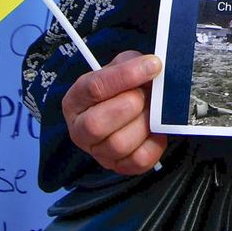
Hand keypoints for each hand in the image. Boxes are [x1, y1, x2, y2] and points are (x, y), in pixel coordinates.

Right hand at [62, 51, 169, 175]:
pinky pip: (139, 160)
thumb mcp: (121, 66)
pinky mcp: (120, 166)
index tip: (152, 65)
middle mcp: (80, 130)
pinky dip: (154, 143)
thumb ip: (131, 63)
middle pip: (96, 124)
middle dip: (130, 104)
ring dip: (144, 123)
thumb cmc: (123, 86)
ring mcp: (99, 152)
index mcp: (75, 101)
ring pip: (119, 144)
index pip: (94, 88)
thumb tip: (151, 66)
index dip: (126, 75)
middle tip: (145, 94)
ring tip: (152, 110)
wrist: (130, 107)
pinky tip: (155, 129)